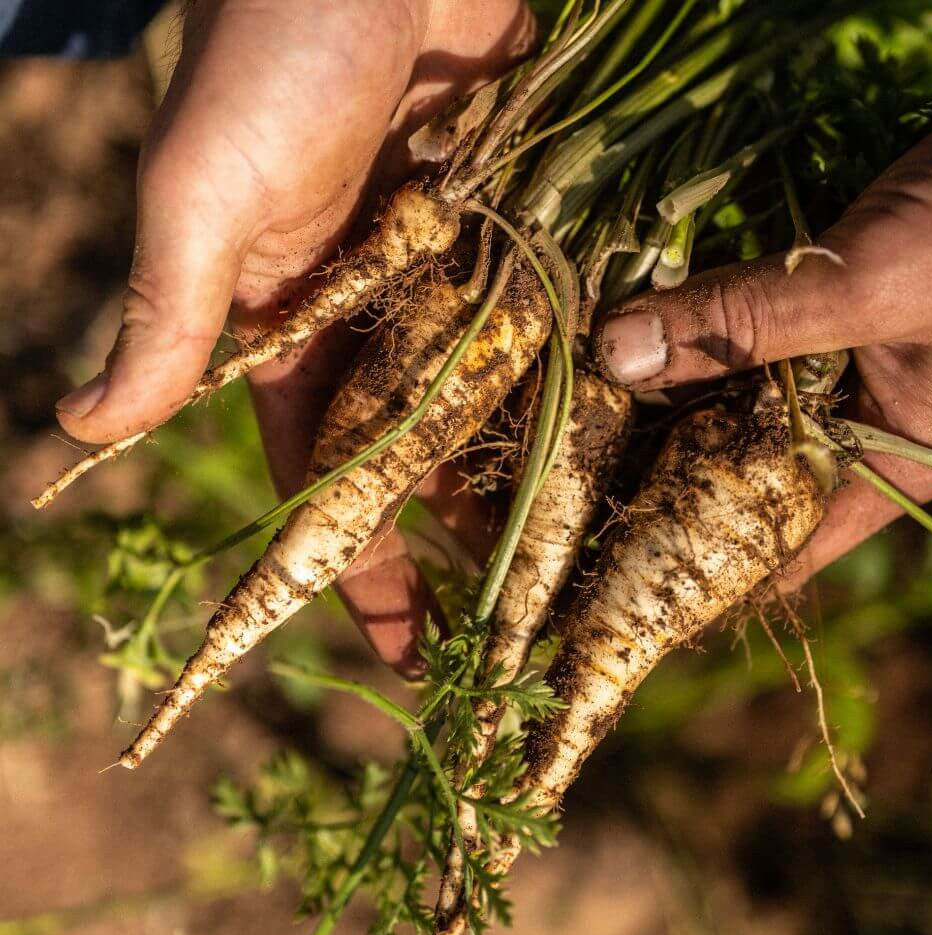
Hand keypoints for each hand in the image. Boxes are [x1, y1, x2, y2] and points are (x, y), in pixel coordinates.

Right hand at [55, 0, 532, 675]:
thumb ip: (168, 313)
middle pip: (414, 457)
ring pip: (487, 405)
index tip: (396, 647)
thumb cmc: (271, 54)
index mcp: (287, 326)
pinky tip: (614, 450)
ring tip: (568, 570)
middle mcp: (371, 314)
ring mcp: (451, 276)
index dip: (353, 563)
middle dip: (448, 543)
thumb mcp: (204, 193)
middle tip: (499, 638)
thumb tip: (85, 425)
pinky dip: (574, 387)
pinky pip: (548, 328)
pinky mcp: (517, 230)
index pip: (317, 473)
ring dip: (519, 480)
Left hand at [594, 54, 931, 584]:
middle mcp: (851, 421)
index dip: (697, 563)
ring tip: (568, 399)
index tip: (608, 568)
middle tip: (560, 467)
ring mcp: (830, 356)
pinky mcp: (812, 296)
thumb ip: (746, 326)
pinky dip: (685, 321)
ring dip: (660, 383)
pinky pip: (734, 323)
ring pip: (727, 388)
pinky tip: (618, 321)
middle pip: (734, 462)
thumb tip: (616, 355)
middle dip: (656, 460)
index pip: (778, 545)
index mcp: (885, 462)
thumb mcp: (872, 286)